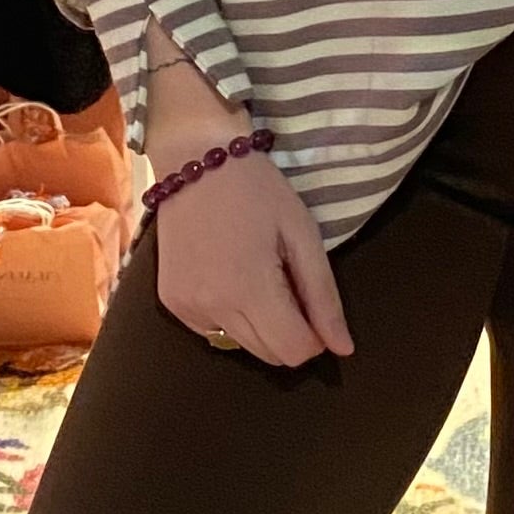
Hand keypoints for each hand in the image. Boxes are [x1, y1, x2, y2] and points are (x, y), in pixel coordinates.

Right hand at [144, 44, 352, 366]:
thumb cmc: (258, 189)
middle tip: (286, 280)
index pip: (294, 351)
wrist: (195, 157)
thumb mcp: (302, 233)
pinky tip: (227, 274)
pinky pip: (212, 332)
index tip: (313, 304)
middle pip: (269, 355)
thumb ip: (323, 296)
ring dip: (259, 325)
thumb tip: (343, 349)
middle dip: (288, 330)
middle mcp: (212, 309)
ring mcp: (186, 309)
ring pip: (240, 347)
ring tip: (255, 273)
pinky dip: (229, 315)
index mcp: (249, 290)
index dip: (315, 337)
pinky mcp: (170, 303)